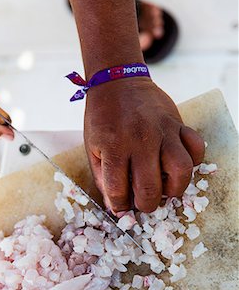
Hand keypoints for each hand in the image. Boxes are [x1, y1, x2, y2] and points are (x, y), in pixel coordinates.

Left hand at [84, 77, 204, 213]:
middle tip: (144, 200)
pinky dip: (193, 160)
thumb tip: (117, 208)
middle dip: (147, 204)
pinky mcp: (177, 123)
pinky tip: (177, 162)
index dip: (120, 206)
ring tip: (165, 187)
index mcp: (114, 147)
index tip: (122, 206)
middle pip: (151, 188)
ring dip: (175, 188)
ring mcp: (162, 131)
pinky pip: (196, 147)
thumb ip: (103, 179)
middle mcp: (140, 140)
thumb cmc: (102, 119)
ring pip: (181, 170)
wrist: (117, 82)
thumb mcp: (92, 149)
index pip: (119, 191)